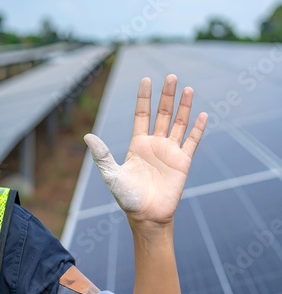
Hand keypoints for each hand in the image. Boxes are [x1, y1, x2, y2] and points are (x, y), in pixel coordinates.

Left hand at [84, 75, 207, 224]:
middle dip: (167, 96)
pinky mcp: (183, 162)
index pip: (142, 114)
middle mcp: (155, 144)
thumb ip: (102, 156)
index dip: (144, 98)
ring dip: (184, 107)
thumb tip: (88, 136)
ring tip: (188, 89)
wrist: (147, 216)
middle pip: (163, 114)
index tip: (146, 80)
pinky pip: (192, 141)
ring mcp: (170, 152)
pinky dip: (197, 128)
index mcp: (138, 144)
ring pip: (179, 124)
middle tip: (171, 76)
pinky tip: (202, 114)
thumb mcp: (112, 175)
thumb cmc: (128, 198)